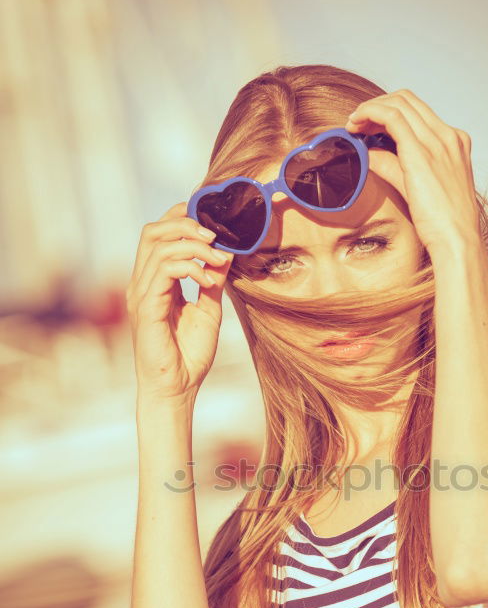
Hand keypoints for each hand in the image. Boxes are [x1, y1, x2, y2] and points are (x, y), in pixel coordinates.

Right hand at [125, 201, 233, 402]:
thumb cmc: (189, 356)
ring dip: (194, 247)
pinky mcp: (145, 309)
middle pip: (152, 232)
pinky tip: (208, 280)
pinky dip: (189, 268)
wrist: (178, 389)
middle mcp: (143, 284)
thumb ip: (212, 281)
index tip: (210, 220)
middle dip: (185, 225)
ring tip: (218, 260)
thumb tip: (226, 252)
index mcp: (154, 282)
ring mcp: (141, 295)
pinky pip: (163, 272)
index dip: (180, 218)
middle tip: (215, 236)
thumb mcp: (208, 310)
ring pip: (158, 247)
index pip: (158, 235)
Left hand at [345, 89, 482, 254]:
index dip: (389, 111)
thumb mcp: (416, 187)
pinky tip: (356, 125)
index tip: (369, 126)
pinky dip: (370, 114)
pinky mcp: (421, 151)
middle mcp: (449, 136)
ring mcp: (438, 141)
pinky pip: (391, 117)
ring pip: (398, 103)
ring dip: (370, 109)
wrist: (457, 241)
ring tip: (353, 125)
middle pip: (407, 100)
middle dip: (377, 106)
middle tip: (356, 123)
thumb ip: (393, 166)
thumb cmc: (442, 224)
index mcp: (455, 142)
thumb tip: (369, 153)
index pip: (418, 111)